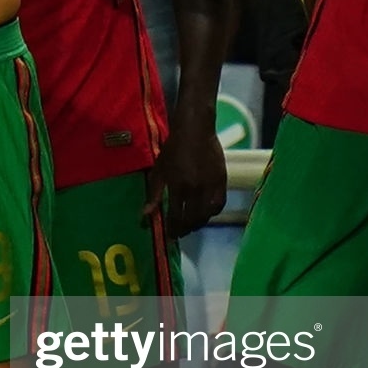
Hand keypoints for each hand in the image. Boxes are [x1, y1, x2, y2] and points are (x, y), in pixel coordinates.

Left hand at [151, 110, 227, 238]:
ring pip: (207, 215)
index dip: (173, 229)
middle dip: (185, 230)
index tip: (170, 236)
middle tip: (179, 233)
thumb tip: (145, 215)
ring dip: (198, 224)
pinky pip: (219, 204)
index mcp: (178, 187)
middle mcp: (196, 190)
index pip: (176, 217)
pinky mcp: (222, 181)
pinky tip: (205, 214)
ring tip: (191, 226)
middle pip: (192, 219)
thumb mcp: (159, 171)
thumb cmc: (173, 149)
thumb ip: (154, 194)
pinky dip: (212, 213)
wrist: (196, 130)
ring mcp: (211, 186)